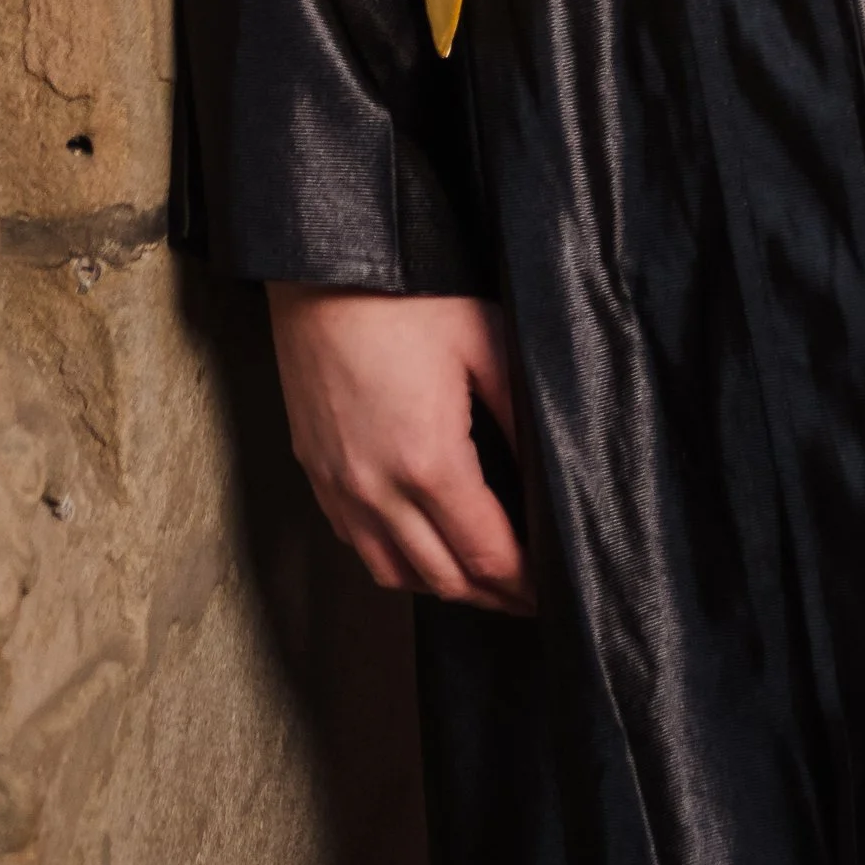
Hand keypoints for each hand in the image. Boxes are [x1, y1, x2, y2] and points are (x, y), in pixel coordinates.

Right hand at [266, 285, 533, 615]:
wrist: (320, 266)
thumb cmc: (405, 294)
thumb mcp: (484, 341)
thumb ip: (520, 413)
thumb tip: (550, 466)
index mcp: (428, 461)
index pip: (485, 554)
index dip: (522, 583)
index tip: (550, 591)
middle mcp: (376, 488)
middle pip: (442, 578)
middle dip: (491, 596)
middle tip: (527, 598)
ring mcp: (338, 484)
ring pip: (392, 571)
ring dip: (441, 586)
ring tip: (479, 580)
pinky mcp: (314, 469)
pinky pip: (355, 541)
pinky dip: (393, 559)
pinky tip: (417, 545)